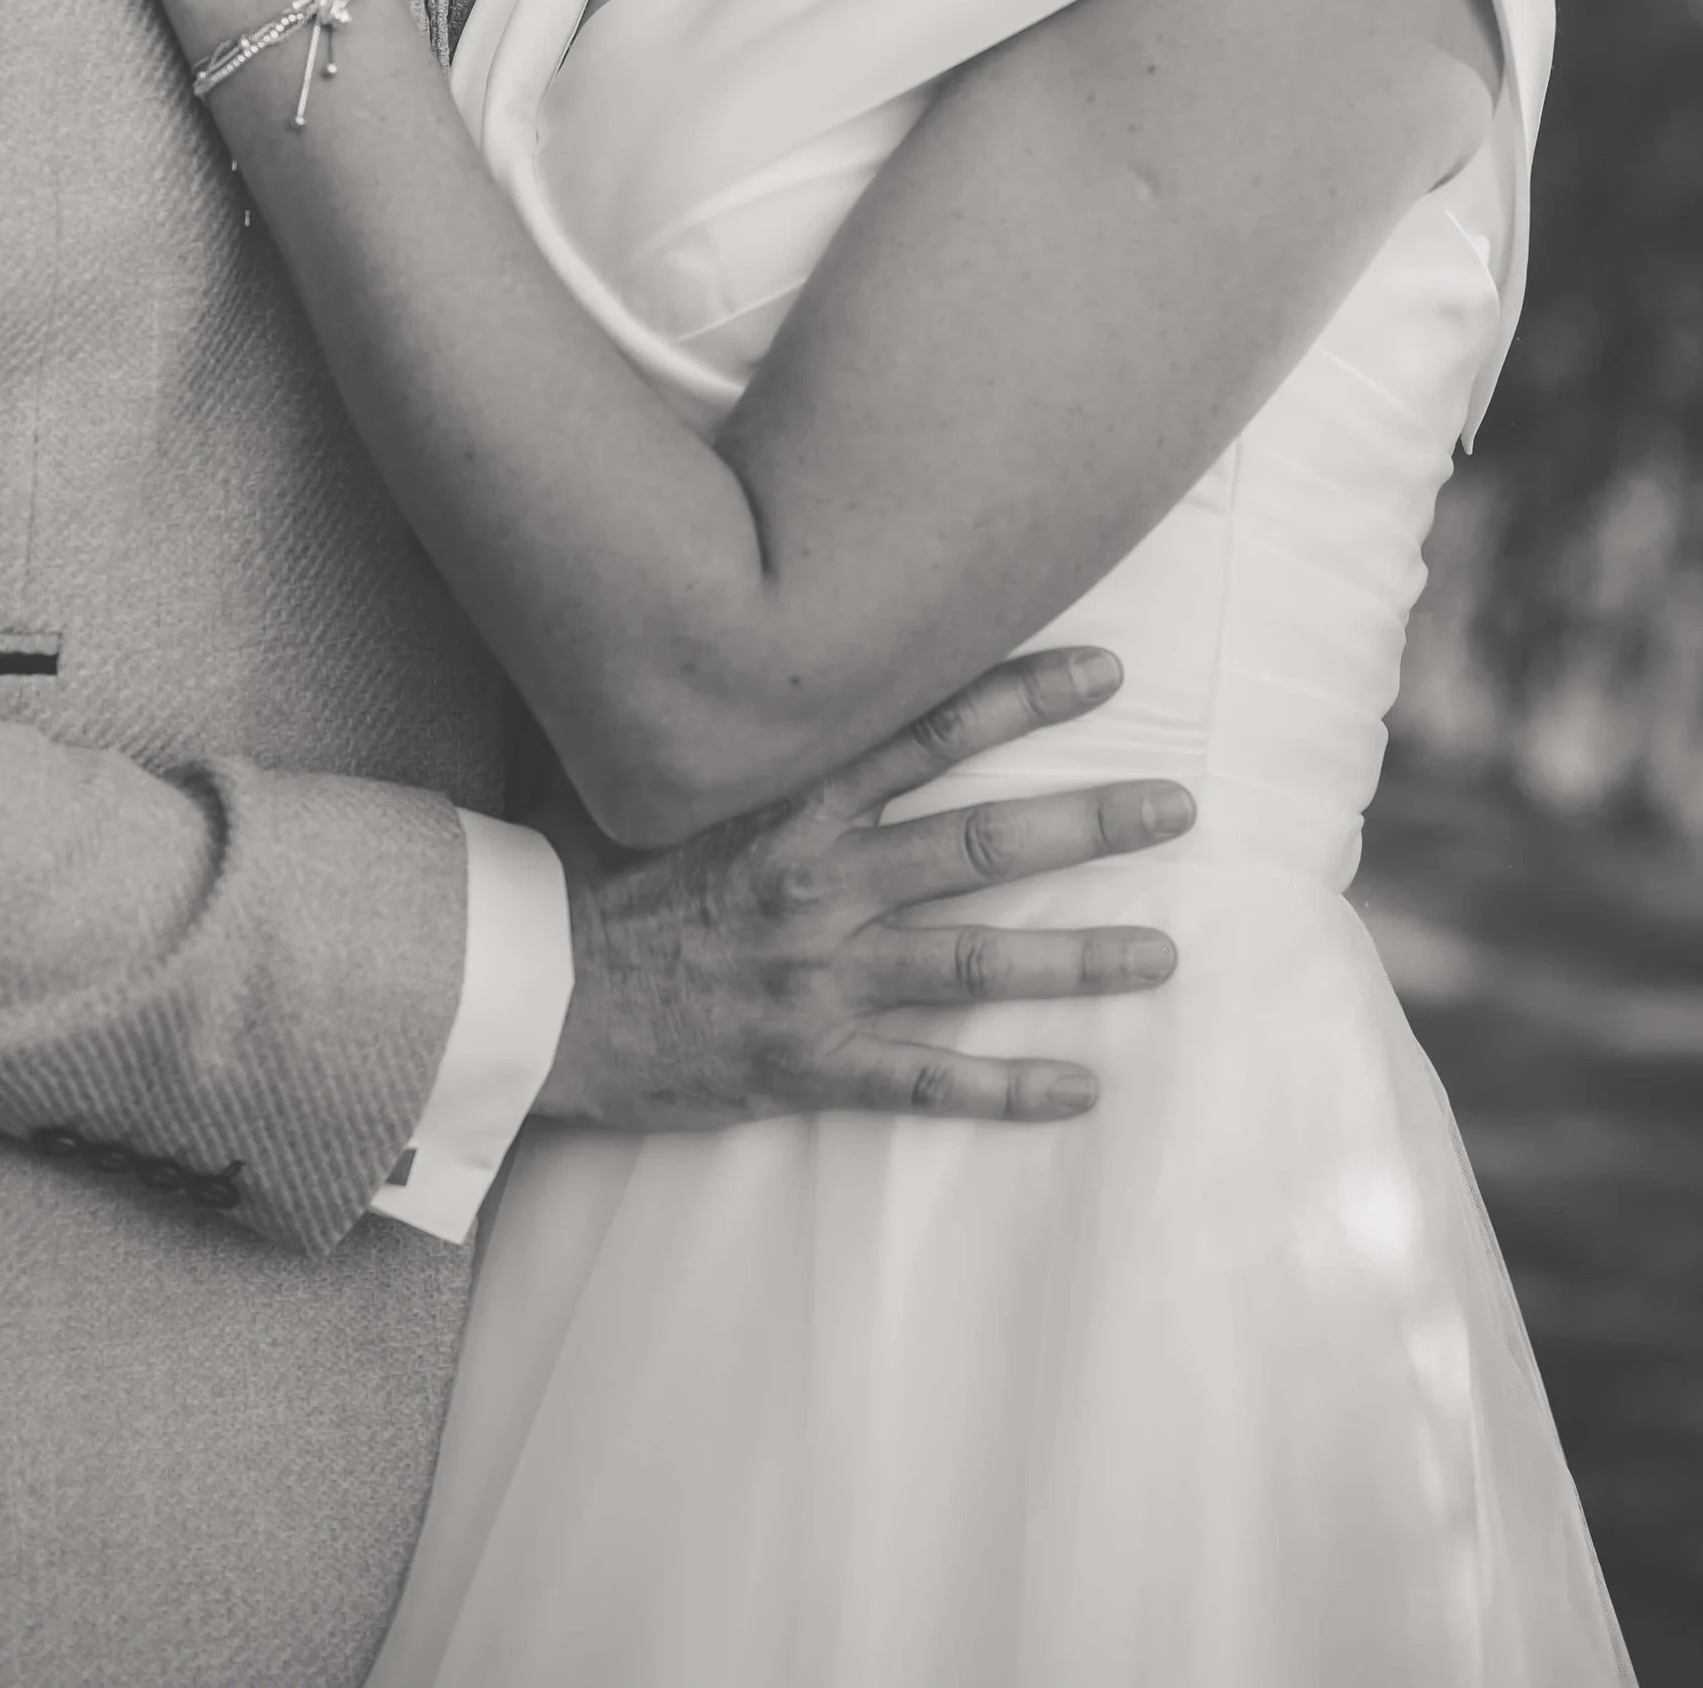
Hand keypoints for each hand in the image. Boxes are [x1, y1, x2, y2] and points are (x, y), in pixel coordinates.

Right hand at [535, 646, 1188, 1127]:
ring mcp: (821, 977)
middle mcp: (820, 882)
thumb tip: (710, 613)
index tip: (1105, 670)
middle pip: (984, 843)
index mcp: (787, 800)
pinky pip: (926, 1082)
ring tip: (1167, 950)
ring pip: (978, 963)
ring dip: (1080, 958)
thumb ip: (703, 709)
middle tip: (1181, 804)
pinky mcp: (807, 1061)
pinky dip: (1007, 1089)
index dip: (1023, 697)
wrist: (522, 993)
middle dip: (1092, 821)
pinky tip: (1082, 1087)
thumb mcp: (641, 768)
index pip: (929, 732)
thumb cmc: (575, 871)